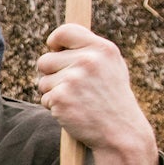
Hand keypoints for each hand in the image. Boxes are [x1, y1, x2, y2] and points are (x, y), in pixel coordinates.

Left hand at [34, 23, 160, 164]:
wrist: (120, 133)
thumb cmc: (113, 100)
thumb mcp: (111, 68)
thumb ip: (89, 51)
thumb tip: (58, 41)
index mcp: (102, 49)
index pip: (65, 31)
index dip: (54, 42)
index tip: (56, 51)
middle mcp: (88, 61)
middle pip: (45, 60)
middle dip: (52, 74)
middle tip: (72, 88)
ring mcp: (73, 79)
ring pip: (43, 81)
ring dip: (53, 92)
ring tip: (76, 101)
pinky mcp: (60, 97)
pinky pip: (44, 98)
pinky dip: (53, 107)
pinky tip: (73, 112)